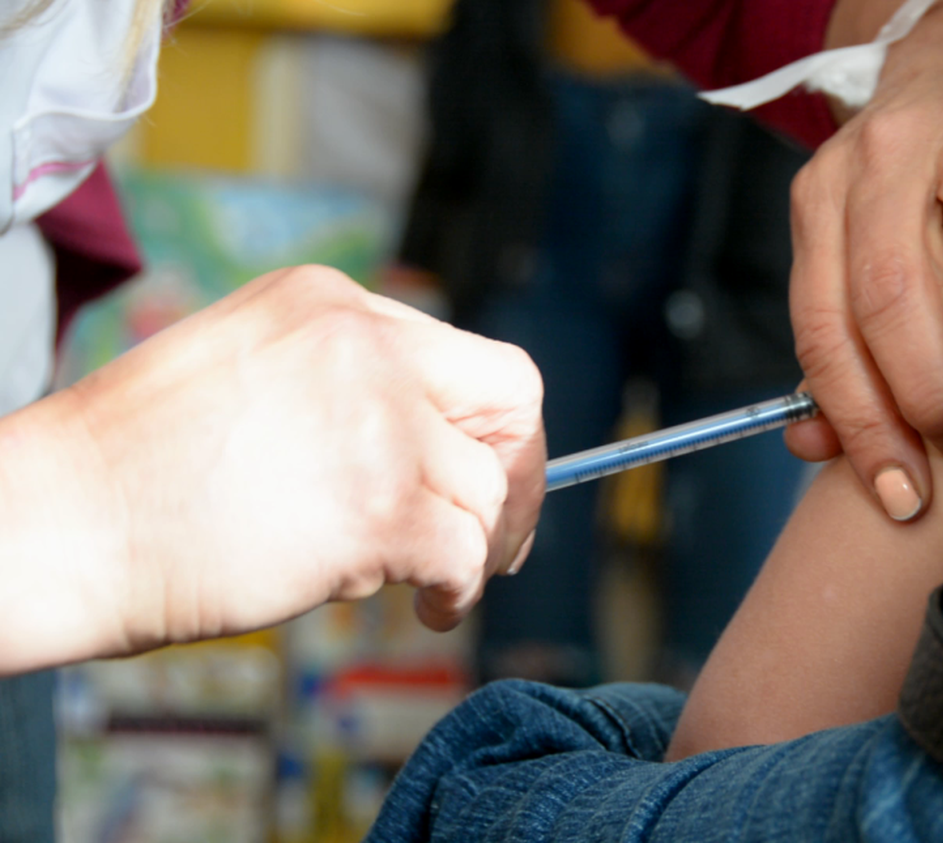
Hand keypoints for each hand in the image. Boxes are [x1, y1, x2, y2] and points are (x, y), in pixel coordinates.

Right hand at [11, 266, 544, 666]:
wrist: (59, 523)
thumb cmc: (136, 467)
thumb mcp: (249, 370)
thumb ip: (346, 386)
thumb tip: (435, 446)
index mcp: (331, 304)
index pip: (467, 358)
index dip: (491, 429)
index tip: (487, 478)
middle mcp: (367, 346)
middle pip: (512, 400)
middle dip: (522, 477)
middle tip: (501, 540)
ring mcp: (378, 423)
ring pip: (487, 491)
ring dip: (473, 549)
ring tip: (426, 585)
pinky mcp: (377, 506)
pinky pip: (465, 553)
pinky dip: (461, 591)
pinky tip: (427, 609)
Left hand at [786, 0, 942, 520]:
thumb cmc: (918, 188)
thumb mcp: (857, 252)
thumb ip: (841, 349)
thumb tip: (812, 450)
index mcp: (821, 204)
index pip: (823, 328)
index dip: (860, 423)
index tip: (902, 496)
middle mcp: (876, 158)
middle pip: (893, 288)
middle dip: (940, 393)